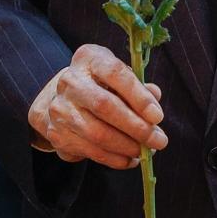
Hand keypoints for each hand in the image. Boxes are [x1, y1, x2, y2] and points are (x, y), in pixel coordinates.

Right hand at [27, 43, 166, 169]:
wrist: (62, 99)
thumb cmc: (99, 84)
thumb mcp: (118, 76)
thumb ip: (137, 85)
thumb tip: (155, 96)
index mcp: (88, 59)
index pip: (115, 73)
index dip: (138, 96)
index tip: (157, 116)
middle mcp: (70, 81)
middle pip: (105, 106)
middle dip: (136, 127)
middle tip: (158, 140)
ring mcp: (60, 108)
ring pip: (97, 134)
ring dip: (127, 146)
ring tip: (146, 151)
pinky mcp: (58, 134)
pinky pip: (91, 151)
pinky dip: (115, 159)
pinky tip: (130, 158)